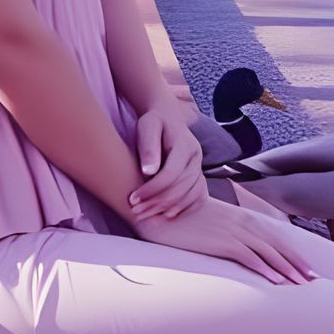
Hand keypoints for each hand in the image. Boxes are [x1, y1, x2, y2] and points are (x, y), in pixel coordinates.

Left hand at [128, 96, 207, 222]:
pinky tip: (166, 214)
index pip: (171, 174)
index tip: (133, 199)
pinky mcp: (199, 175)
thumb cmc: (154, 122)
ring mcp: (200, 167)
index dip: (152, 190)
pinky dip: (185, 208)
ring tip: (147, 215)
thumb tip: (148, 172)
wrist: (168, 118)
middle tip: (136, 212)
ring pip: (192, 195)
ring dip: (169, 208)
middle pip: (182, 187)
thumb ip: (148, 147)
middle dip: (158, 203)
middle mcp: (196, 157)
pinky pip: (198, 196)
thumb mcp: (147, 127)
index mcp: (185, 144)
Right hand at [131, 191, 317, 283]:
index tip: (306, 266)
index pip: (275, 236)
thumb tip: (235, 245)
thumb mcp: (211, 222)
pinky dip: (266, 270)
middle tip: (314, 280)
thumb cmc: (183, 217)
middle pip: (278, 245)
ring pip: (269, 253)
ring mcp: (233, 232)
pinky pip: (250, 258)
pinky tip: (277, 282)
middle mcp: (243, 223)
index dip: (292, 252)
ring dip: (288, 270)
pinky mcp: (222, 242)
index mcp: (242, 217)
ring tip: (302, 285)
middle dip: (297, 263)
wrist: (161, 209)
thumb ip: (227, 230)